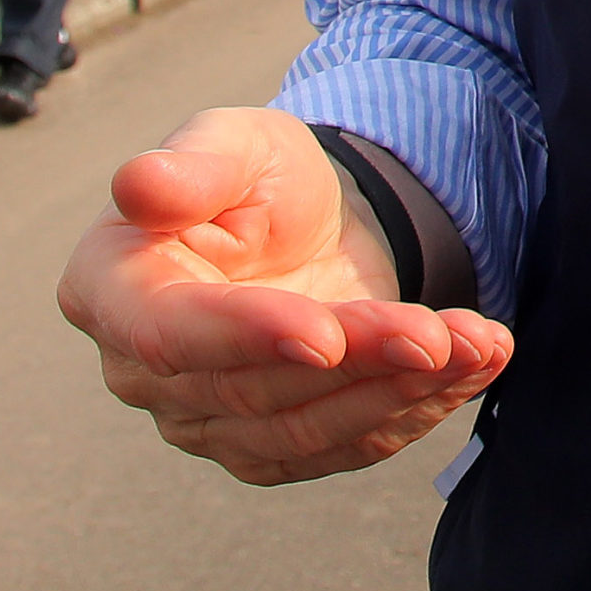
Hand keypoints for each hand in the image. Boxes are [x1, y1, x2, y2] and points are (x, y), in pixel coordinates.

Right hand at [60, 108, 512, 485]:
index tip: (329, 333)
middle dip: (358, 360)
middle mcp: (140, 371)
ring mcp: (201, 422)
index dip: (247, 337)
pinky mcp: (266, 448)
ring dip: (401, 392)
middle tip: (442, 333)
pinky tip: (475, 367)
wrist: (309, 224)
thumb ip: (193, 165)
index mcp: (109, 288)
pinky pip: (342, 447)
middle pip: (252, 389)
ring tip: (481, 344)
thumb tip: (139, 185)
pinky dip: (415, 412)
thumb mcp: (237, 142)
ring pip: (306, 429)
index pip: (169, 333)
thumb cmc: (255, 174)